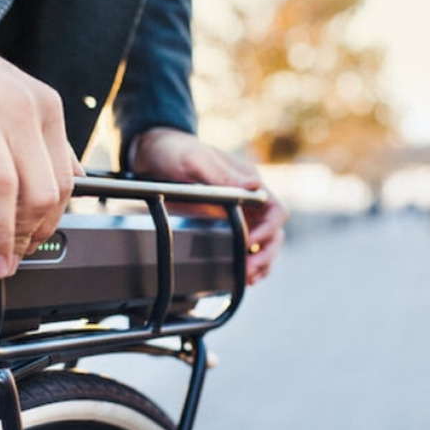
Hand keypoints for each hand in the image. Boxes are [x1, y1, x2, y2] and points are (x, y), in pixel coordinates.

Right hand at [0, 14, 82, 278]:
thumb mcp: (17, 98)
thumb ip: (47, 140)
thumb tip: (76, 181)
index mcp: (44, 108)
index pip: (64, 182)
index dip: (50, 224)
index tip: (33, 245)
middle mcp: (21, 107)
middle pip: (40, 190)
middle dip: (27, 235)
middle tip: (10, 258)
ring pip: (5, 185)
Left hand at [131, 127, 286, 284]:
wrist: (153, 156)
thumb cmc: (176, 151)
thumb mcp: (196, 159)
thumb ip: (222, 174)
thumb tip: (255, 185)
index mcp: (248, 182)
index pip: (276, 210)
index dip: (269, 230)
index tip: (250, 243)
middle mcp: (248, 201)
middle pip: (274, 233)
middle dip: (266, 254)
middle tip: (248, 269)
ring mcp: (238, 215)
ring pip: (263, 245)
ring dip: (260, 263)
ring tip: (247, 278)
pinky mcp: (224, 226)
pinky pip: (245, 249)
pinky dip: (248, 264)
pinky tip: (241, 277)